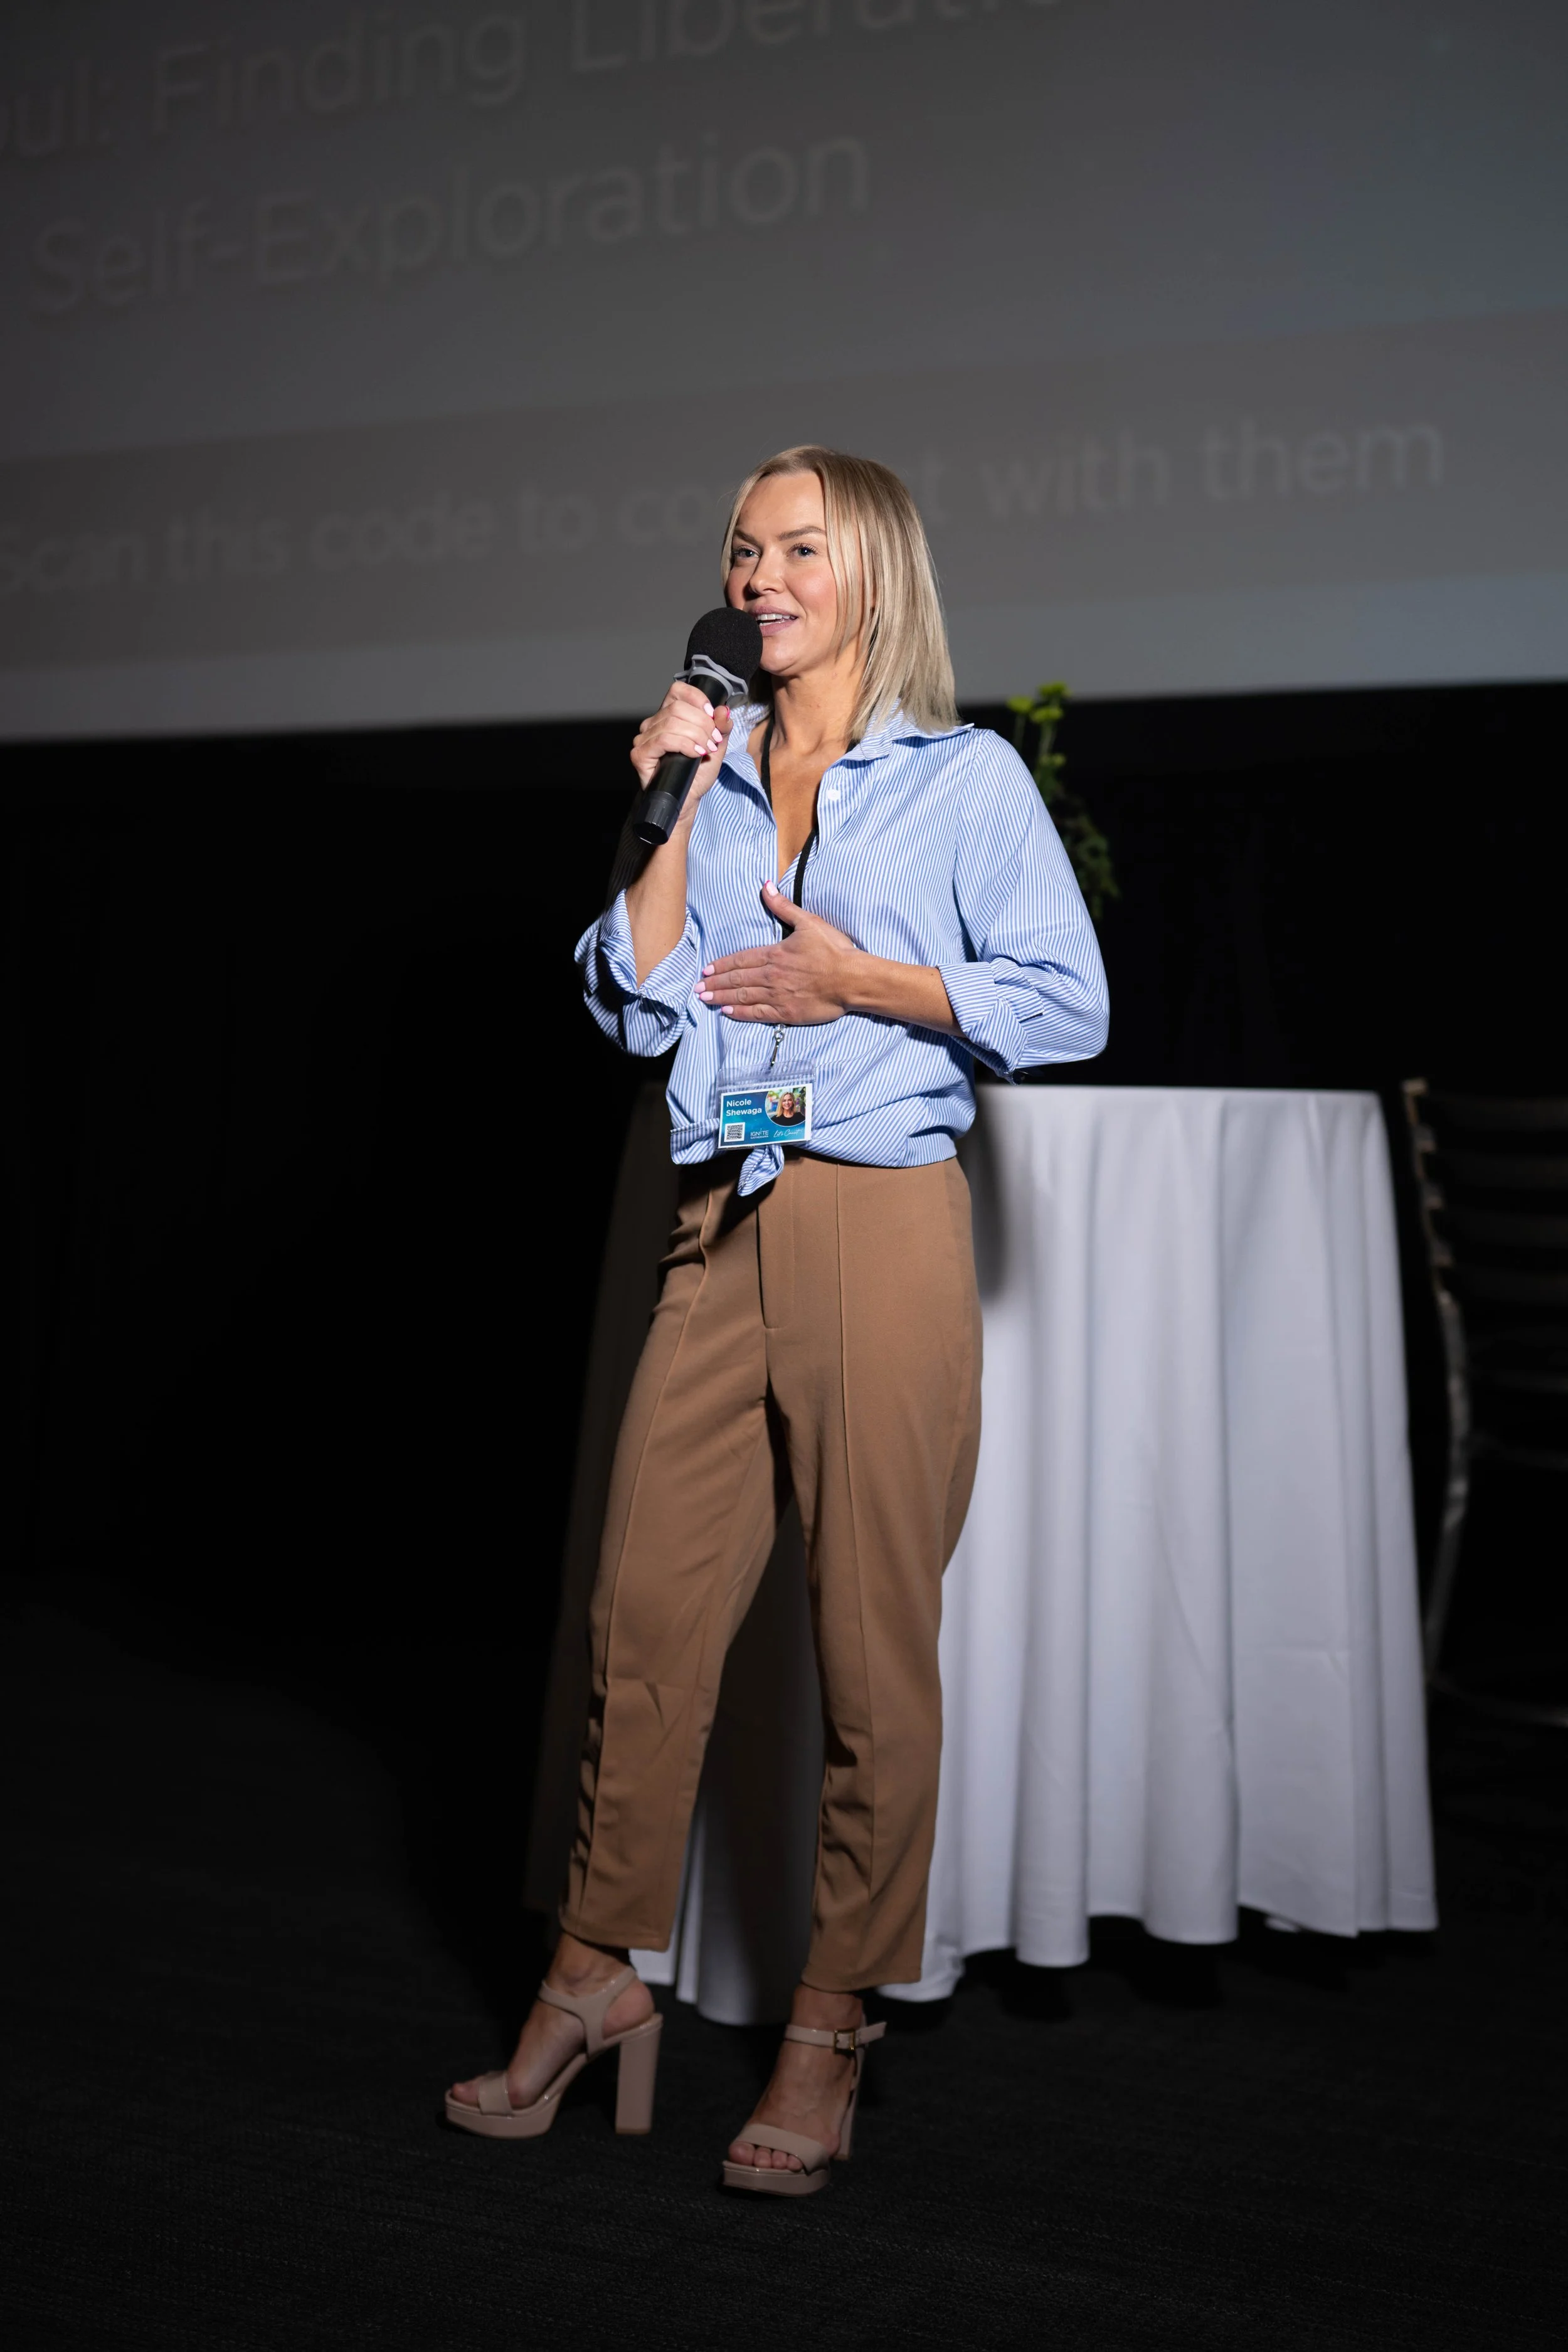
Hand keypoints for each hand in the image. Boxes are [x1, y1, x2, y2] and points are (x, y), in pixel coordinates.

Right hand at [630, 682, 732, 823]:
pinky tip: (695, 754)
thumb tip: (724, 710)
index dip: (697, 698)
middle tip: (714, 741)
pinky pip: (663, 739)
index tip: (712, 715)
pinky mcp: (640, 754)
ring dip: (696, 736)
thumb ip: (721, 728)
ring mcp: (644, 738)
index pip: (678, 691)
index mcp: (669, 716)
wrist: (687, 801)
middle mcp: (653, 724)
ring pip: (672, 722)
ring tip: (706, 750)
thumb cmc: (697, 775)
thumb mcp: (716, 747)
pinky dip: (684, 744)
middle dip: (702, 723)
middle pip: (678, 708)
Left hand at [697, 884, 861, 1024]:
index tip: (706, 969)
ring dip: (722, 998)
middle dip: (715, 983)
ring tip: (705, 999)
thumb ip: (783, 906)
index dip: (721, 965)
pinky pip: (758, 1013)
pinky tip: (727, 1012)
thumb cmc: (833, 950)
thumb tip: (765, 885)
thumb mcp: (808, 922)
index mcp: (775, 954)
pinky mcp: (787, 1012)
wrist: (851, 979)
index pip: (741, 960)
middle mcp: (771, 976)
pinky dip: (741, 1013)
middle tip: (697, 988)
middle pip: (737, 979)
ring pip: (743, 997)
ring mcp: (778, 995)